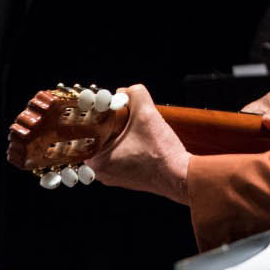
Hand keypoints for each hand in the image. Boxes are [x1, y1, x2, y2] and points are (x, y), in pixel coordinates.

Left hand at [84, 84, 190, 203]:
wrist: (181, 176)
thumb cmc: (161, 154)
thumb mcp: (147, 114)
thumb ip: (135, 94)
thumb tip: (126, 91)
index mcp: (98, 161)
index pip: (89, 130)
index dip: (99, 113)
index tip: (109, 105)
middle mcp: (102, 172)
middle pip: (100, 137)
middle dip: (112, 123)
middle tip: (124, 113)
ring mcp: (114, 177)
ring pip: (111, 146)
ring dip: (122, 134)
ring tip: (136, 127)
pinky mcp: (127, 178)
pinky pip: (121, 156)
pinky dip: (129, 146)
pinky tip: (143, 140)